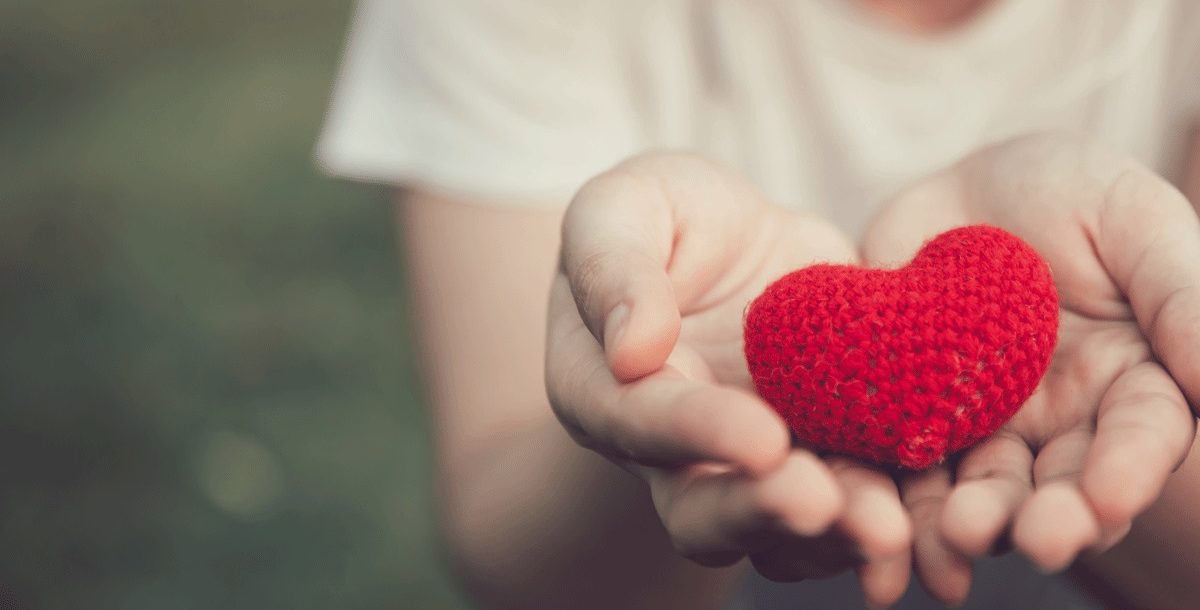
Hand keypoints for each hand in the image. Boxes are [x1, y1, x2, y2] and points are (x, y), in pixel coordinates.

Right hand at [545, 153, 911, 606]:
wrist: (731, 244)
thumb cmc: (660, 218)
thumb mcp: (622, 208)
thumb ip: (612, 268)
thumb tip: (631, 349)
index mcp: (603, 388)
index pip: (640, 421)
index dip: (697, 434)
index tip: (762, 438)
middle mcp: (667, 451)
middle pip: (701, 509)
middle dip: (764, 512)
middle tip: (824, 506)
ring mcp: (745, 467)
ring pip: (779, 529)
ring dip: (833, 534)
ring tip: (890, 528)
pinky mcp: (816, 458)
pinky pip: (847, 505)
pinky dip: (885, 512)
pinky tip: (929, 509)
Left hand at [861, 133, 1199, 603]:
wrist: (958, 189)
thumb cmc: (1065, 190)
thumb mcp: (1133, 218)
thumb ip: (1181, 295)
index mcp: (1133, 381)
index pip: (1142, 436)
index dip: (1127, 470)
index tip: (1106, 497)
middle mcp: (1062, 421)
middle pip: (1060, 484)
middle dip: (1050, 517)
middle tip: (1035, 542)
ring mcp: (982, 425)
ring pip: (980, 489)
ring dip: (971, 522)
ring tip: (956, 536)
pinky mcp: (909, 419)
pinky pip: (900, 466)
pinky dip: (893, 501)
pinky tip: (880, 531)